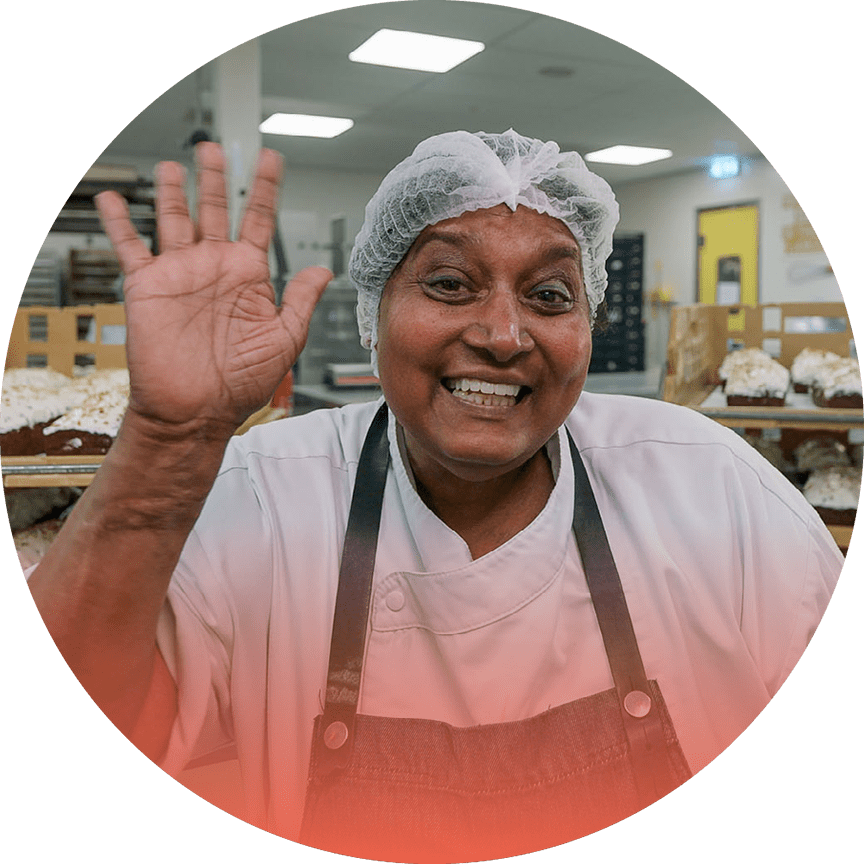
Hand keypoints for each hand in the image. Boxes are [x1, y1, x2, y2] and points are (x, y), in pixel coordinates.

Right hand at [95, 143, 331, 432]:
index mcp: (250, 276)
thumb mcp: (284, 340)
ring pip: (175, 219)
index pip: (260, 220)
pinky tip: (112, 197)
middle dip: (216, 178)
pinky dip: (119, 221)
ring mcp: (180, 273)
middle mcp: (215, 268)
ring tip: (173, 165)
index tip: (271, 158)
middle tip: (215, 148)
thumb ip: (300, 301)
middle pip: (216, 210)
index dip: (265, 188)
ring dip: (173, 191)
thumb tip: (324, 270)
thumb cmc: (241, 384)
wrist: (195, 410)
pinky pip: (130, 246)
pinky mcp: (147, 285)